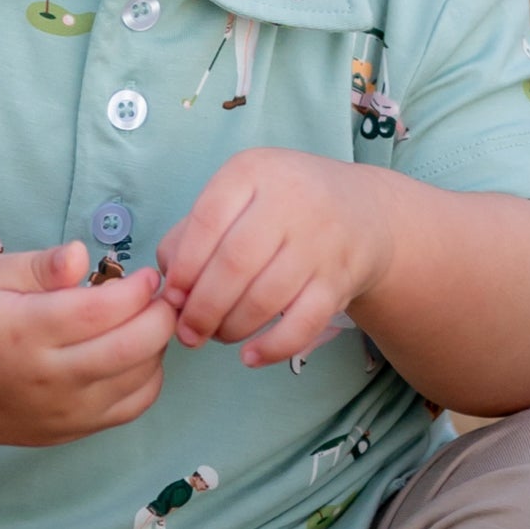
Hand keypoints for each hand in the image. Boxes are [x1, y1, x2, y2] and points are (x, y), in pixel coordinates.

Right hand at [0, 242, 178, 448]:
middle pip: (131, 348)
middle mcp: (49, 379)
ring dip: (157, 344)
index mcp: (23, 333)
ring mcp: (66, 412)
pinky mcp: (75, 431)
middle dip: (160, 315)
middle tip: (158, 295)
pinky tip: (133, 352)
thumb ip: (36, 266)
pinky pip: (133, 406)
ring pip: (141, 378)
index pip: (100, 312)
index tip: (144, 274)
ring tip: (144, 319)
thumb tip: (80, 255)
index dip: (135, 289)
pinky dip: (148, 376)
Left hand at [156, 148, 396, 365]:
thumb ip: (193, 231)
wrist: (362, 212)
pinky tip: (250, 356)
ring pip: (266, 297)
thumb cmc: (280, 206)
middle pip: (234, 264)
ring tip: (217, 337)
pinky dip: (273, 347)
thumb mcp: (238, 196)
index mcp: (254, 172)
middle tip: (188, 332)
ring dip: (232, 328)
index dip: (184, 265)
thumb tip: (167, 282)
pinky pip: (304, 322)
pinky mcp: (341, 279)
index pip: (208, 221)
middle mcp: (292, 200)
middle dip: (202, 308)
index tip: (172, 295)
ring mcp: (320, 241)